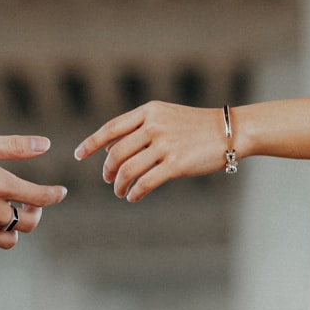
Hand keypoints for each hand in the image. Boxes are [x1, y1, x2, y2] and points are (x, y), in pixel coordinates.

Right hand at [0, 132, 66, 261]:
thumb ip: (13, 146)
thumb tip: (46, 145)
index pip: (39, 197)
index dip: (54, 195)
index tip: (59, 192)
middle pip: (28, 223)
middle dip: (34, 212)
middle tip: (27, 203)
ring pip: (9, 241)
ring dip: (13, 229)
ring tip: (5, 215)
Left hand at [74, 101, 226, 201]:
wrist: (230, 131)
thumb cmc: (196, 126)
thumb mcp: (165, 117)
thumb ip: (138, 129)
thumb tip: (109, 148)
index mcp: (148, 112)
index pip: (111, 128)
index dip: (91, 142)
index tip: (79, 154)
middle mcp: (154, 126)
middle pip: (116, 153)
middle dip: (107, 169)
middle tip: (108, 179)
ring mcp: (165, 145)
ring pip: (128, 170)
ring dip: (119, 184)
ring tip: (119, 191)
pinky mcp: (176, 164)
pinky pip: (146, 183)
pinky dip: (135, 192)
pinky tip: (133, 197)